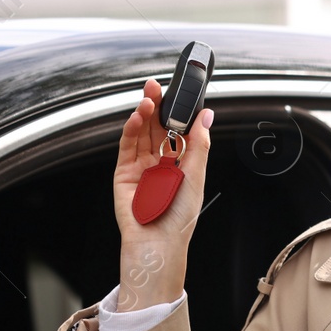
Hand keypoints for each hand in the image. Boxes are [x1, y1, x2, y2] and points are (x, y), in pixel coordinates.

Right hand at [111, 77, 214, 309]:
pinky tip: (139, 115)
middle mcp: (160, 164)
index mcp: (181, 164)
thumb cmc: (180, 218)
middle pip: (158, 127)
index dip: (178, 112)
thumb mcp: (196, 176)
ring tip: (149, 96)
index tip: (182, 92)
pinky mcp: (123, 173)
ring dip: (145, 113)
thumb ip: (198, 144)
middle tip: (159, 86)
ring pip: (142, 133)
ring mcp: (141, 167)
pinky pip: (127, 146)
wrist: (158, 244)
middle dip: (158, 106)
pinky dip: (132, 128)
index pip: (179, 130)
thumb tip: (207, 115)